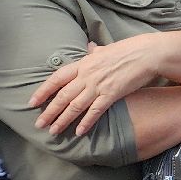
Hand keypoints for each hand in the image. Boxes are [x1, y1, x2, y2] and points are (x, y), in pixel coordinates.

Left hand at [30, 37, 155, 135]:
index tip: (32, 102)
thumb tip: (90, 47)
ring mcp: (99, 85)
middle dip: (49, 111)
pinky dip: (86, 122)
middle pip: (63, 96)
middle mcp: (87, 75)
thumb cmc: (130, 49)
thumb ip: (96, 51)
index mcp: (84, 63)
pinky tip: (79, 131)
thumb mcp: (108, 48)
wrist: (149, 53)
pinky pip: (95, 111)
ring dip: (63, 120)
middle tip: (39, 124)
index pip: (57, 78)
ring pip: (75, 106)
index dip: (43, 91)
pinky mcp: (112, 94)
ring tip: (53, 131)